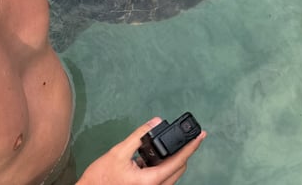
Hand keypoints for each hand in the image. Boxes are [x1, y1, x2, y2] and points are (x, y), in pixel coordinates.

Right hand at [77, 118, 205, 184]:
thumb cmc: (100, 178)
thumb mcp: (118, 152)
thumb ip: (139, 136)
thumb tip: (155, 122)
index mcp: (150, 181)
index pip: (178, 161)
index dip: (191, 146)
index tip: (201, 135)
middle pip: (179, 169)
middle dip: (186, 152)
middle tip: (191, 137)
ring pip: (172, 174)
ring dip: (175, 159)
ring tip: (174, 143)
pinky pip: (163, 178)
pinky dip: (164, 166)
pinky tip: (155, 155)